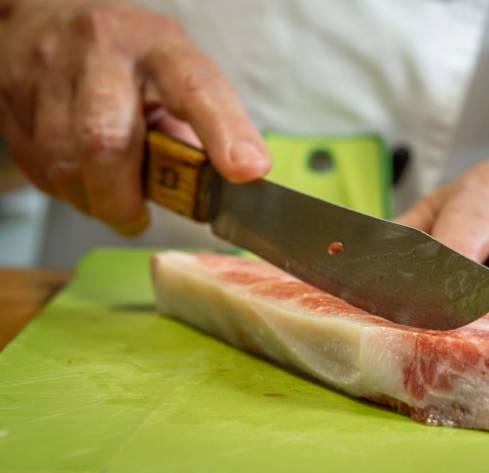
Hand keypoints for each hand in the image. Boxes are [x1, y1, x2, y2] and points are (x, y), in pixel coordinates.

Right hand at [0, 0, 268, 234]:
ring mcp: (50, 69)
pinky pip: (38, 166)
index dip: (224, 132)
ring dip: (92, 199)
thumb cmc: (128, 59)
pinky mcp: (12, 94)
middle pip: (107, 140)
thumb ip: (195, 125)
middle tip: (136, 219)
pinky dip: (65, 187)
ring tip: (109, 197)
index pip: (196, 87)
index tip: (248, 171)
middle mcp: (102, 51)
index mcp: (160, 47)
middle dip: (122, 197)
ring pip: (65, 161)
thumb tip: (220, 186)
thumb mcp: (171, 72)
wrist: (43, 14)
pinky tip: (79, 174)